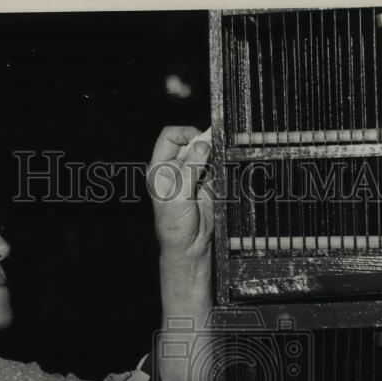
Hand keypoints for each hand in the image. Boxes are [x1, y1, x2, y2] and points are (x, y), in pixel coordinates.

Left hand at [148, 125, 213, 259]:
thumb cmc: (174, 225)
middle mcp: (175, 167)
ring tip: (217, 165)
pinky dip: (221, 164)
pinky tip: (221, 173)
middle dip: (203, 143)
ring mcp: (192, 173)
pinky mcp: (208, 181)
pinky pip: (216, 164)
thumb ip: (191, 169)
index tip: (199, 140)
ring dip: (214, 154)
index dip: (184, 134)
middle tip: (214, 150)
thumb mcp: (179, 196)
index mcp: (160, 168)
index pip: (169, 136)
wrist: (189, 246)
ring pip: (206, 151)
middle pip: (190, 141)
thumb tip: (203, 144)